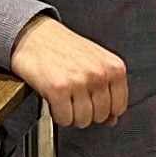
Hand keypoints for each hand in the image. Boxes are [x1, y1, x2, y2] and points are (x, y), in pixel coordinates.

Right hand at [9, 14, 127, 127]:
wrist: (36, 36)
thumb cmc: (66, 48)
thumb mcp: (97, 62)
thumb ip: (109, 89)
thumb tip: (112, 118)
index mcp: (114, 67)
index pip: (119, 107)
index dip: (105, 112)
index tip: (94, 106)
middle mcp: (99, 74)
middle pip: (100, 116)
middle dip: (87, 114)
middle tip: (76, 102)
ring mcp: (79, 82)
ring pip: (83, 120)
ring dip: (72, 117)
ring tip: (66, 101)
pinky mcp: (58, 89)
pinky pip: (64, 119)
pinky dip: (59, 116)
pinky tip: (55, 103)